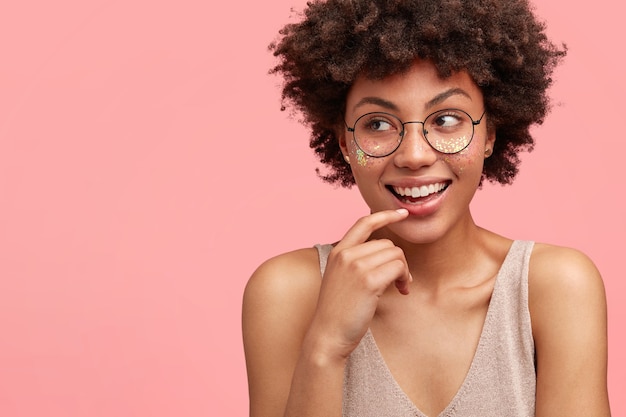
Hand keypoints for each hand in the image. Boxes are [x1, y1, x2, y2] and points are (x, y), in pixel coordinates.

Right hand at [307, 208, 410, 359]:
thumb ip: (356, 262)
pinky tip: (401, 291)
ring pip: (396, 254)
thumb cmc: (338, 312)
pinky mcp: (368, 280)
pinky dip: (404, 278)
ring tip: (400, 287)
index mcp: (338, 252)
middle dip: (399, 261)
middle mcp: (346, 254)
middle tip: (400, 281)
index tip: (402, 214)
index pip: (364, 223)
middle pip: (387, 243)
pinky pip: (398, 267)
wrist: (328, 335)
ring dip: (404, 271)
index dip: (385, 215)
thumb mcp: (340, 279)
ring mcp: (356, 266)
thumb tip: (387, 254)